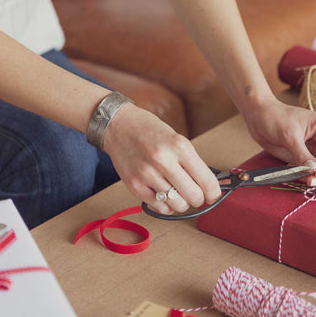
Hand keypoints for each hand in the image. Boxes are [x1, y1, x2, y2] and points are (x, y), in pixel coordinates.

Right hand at [103, 103, 221, 214]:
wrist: (118, 125)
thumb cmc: (149, 130)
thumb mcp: (176, 139)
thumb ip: (191, 162)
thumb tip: (208, 187)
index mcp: (179, 146)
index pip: (207, 181)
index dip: (214, 193)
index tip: (212, 195)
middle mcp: (163, 160)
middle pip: (193, 197)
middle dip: (198, 199)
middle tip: (193, 193)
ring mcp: (147, 174)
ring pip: (177, 205)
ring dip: (180, 202)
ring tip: (175, 191)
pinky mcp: (134, 185)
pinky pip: (159, 207)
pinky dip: (165, 205)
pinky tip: (162, 194)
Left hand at [243, 98, 315, 185]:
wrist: (257, 116)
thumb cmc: (275, 118)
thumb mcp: (289, 136)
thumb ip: (302, 155)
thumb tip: (314, 171)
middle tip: (312, 180)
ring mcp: (310, 150)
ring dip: (312, 176)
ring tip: (307, 180)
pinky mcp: (300, 157)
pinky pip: (305, 170)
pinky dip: (302, 175)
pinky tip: (294, 171)